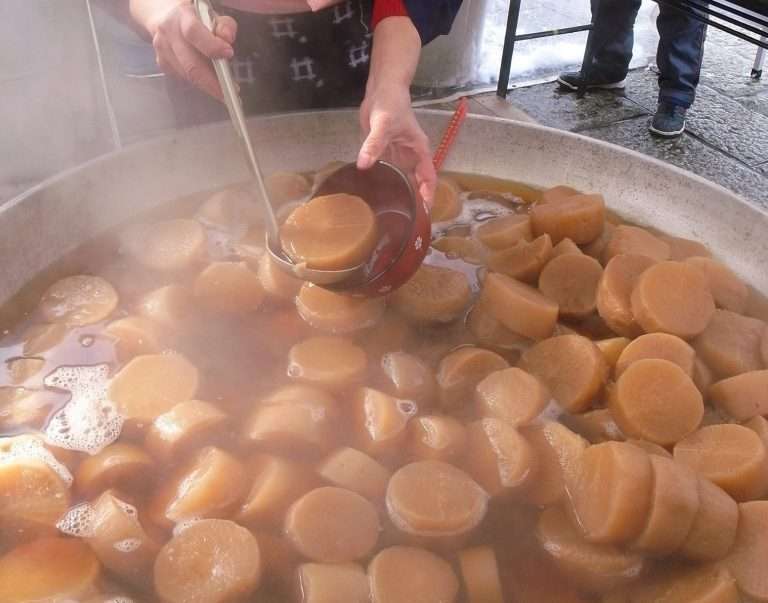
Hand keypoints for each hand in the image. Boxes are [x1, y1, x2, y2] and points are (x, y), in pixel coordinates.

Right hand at [144, 1, 237, 99]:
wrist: (162, 15)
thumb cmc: (193, 17)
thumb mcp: (211, 14)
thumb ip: (224, 25)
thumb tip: (227, 39)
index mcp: (182, 16)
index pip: (194, 33)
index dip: (212, 46)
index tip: (228, 54)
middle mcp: (168, 32)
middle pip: (190, 64)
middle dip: (212, 82)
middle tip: (230, 91)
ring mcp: (162, 50)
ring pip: (187, 75)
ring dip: (207, 84)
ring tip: (222, 87)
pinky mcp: (162, 63)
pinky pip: (183, 78)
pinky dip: (198, 81)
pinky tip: (206, 78)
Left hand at [357, 85, 436, 204]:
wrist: (381, 90)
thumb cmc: (391, 104)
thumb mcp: (383, 124)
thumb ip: (374, 144)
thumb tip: (363, 164)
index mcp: (419, 151)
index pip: (428, 177)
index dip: (428, 194)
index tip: (425, 210)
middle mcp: (410, 157)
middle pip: (415, 183)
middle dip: (413, 200)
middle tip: (406, 219)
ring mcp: (397, 156)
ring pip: (400, 179)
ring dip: (397, 193)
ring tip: (390, 213)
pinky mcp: (385, 154)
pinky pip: (385, 172)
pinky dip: (382, 183)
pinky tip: (374, 195)